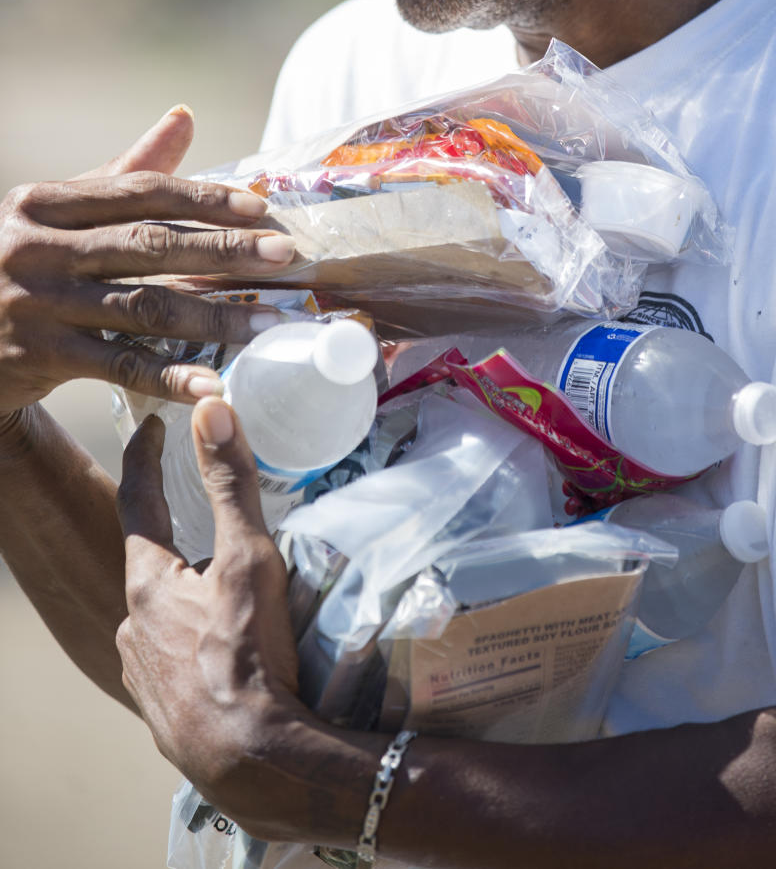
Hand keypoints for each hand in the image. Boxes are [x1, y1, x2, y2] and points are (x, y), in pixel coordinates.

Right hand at [0, 106, 295, 417]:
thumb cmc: (22, 261)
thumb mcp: (57, 213)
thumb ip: (124, 171)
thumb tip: (185, 116)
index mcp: (44, 203)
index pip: (139, 192)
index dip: (203, 199)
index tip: (261, 208)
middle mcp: (36, 248)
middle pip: (149, 245)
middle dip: (224, 250)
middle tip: (285, 256)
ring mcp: (37, 304)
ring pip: (144, 308)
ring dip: (214, 318)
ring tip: (269, 324)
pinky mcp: (40, 357)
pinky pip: (119, 367)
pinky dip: (169, 378)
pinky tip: (214, 385)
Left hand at [115, 401, 359, 842]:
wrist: (251, 759)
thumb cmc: (248, 654)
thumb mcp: (247, 555)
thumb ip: (230, 480)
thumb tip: (212, 408)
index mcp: (147, 581)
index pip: (139, 499)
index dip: (146, 457)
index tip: (155, 426)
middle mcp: (130, 624)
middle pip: (154, 563)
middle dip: (183, 542)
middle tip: (220, 532)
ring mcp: (142, 671)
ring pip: (163, 616)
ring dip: (190, 599)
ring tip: (235, 602)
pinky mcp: (160, 709)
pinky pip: (172, 660)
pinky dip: (194, 645)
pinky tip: (225, 656)